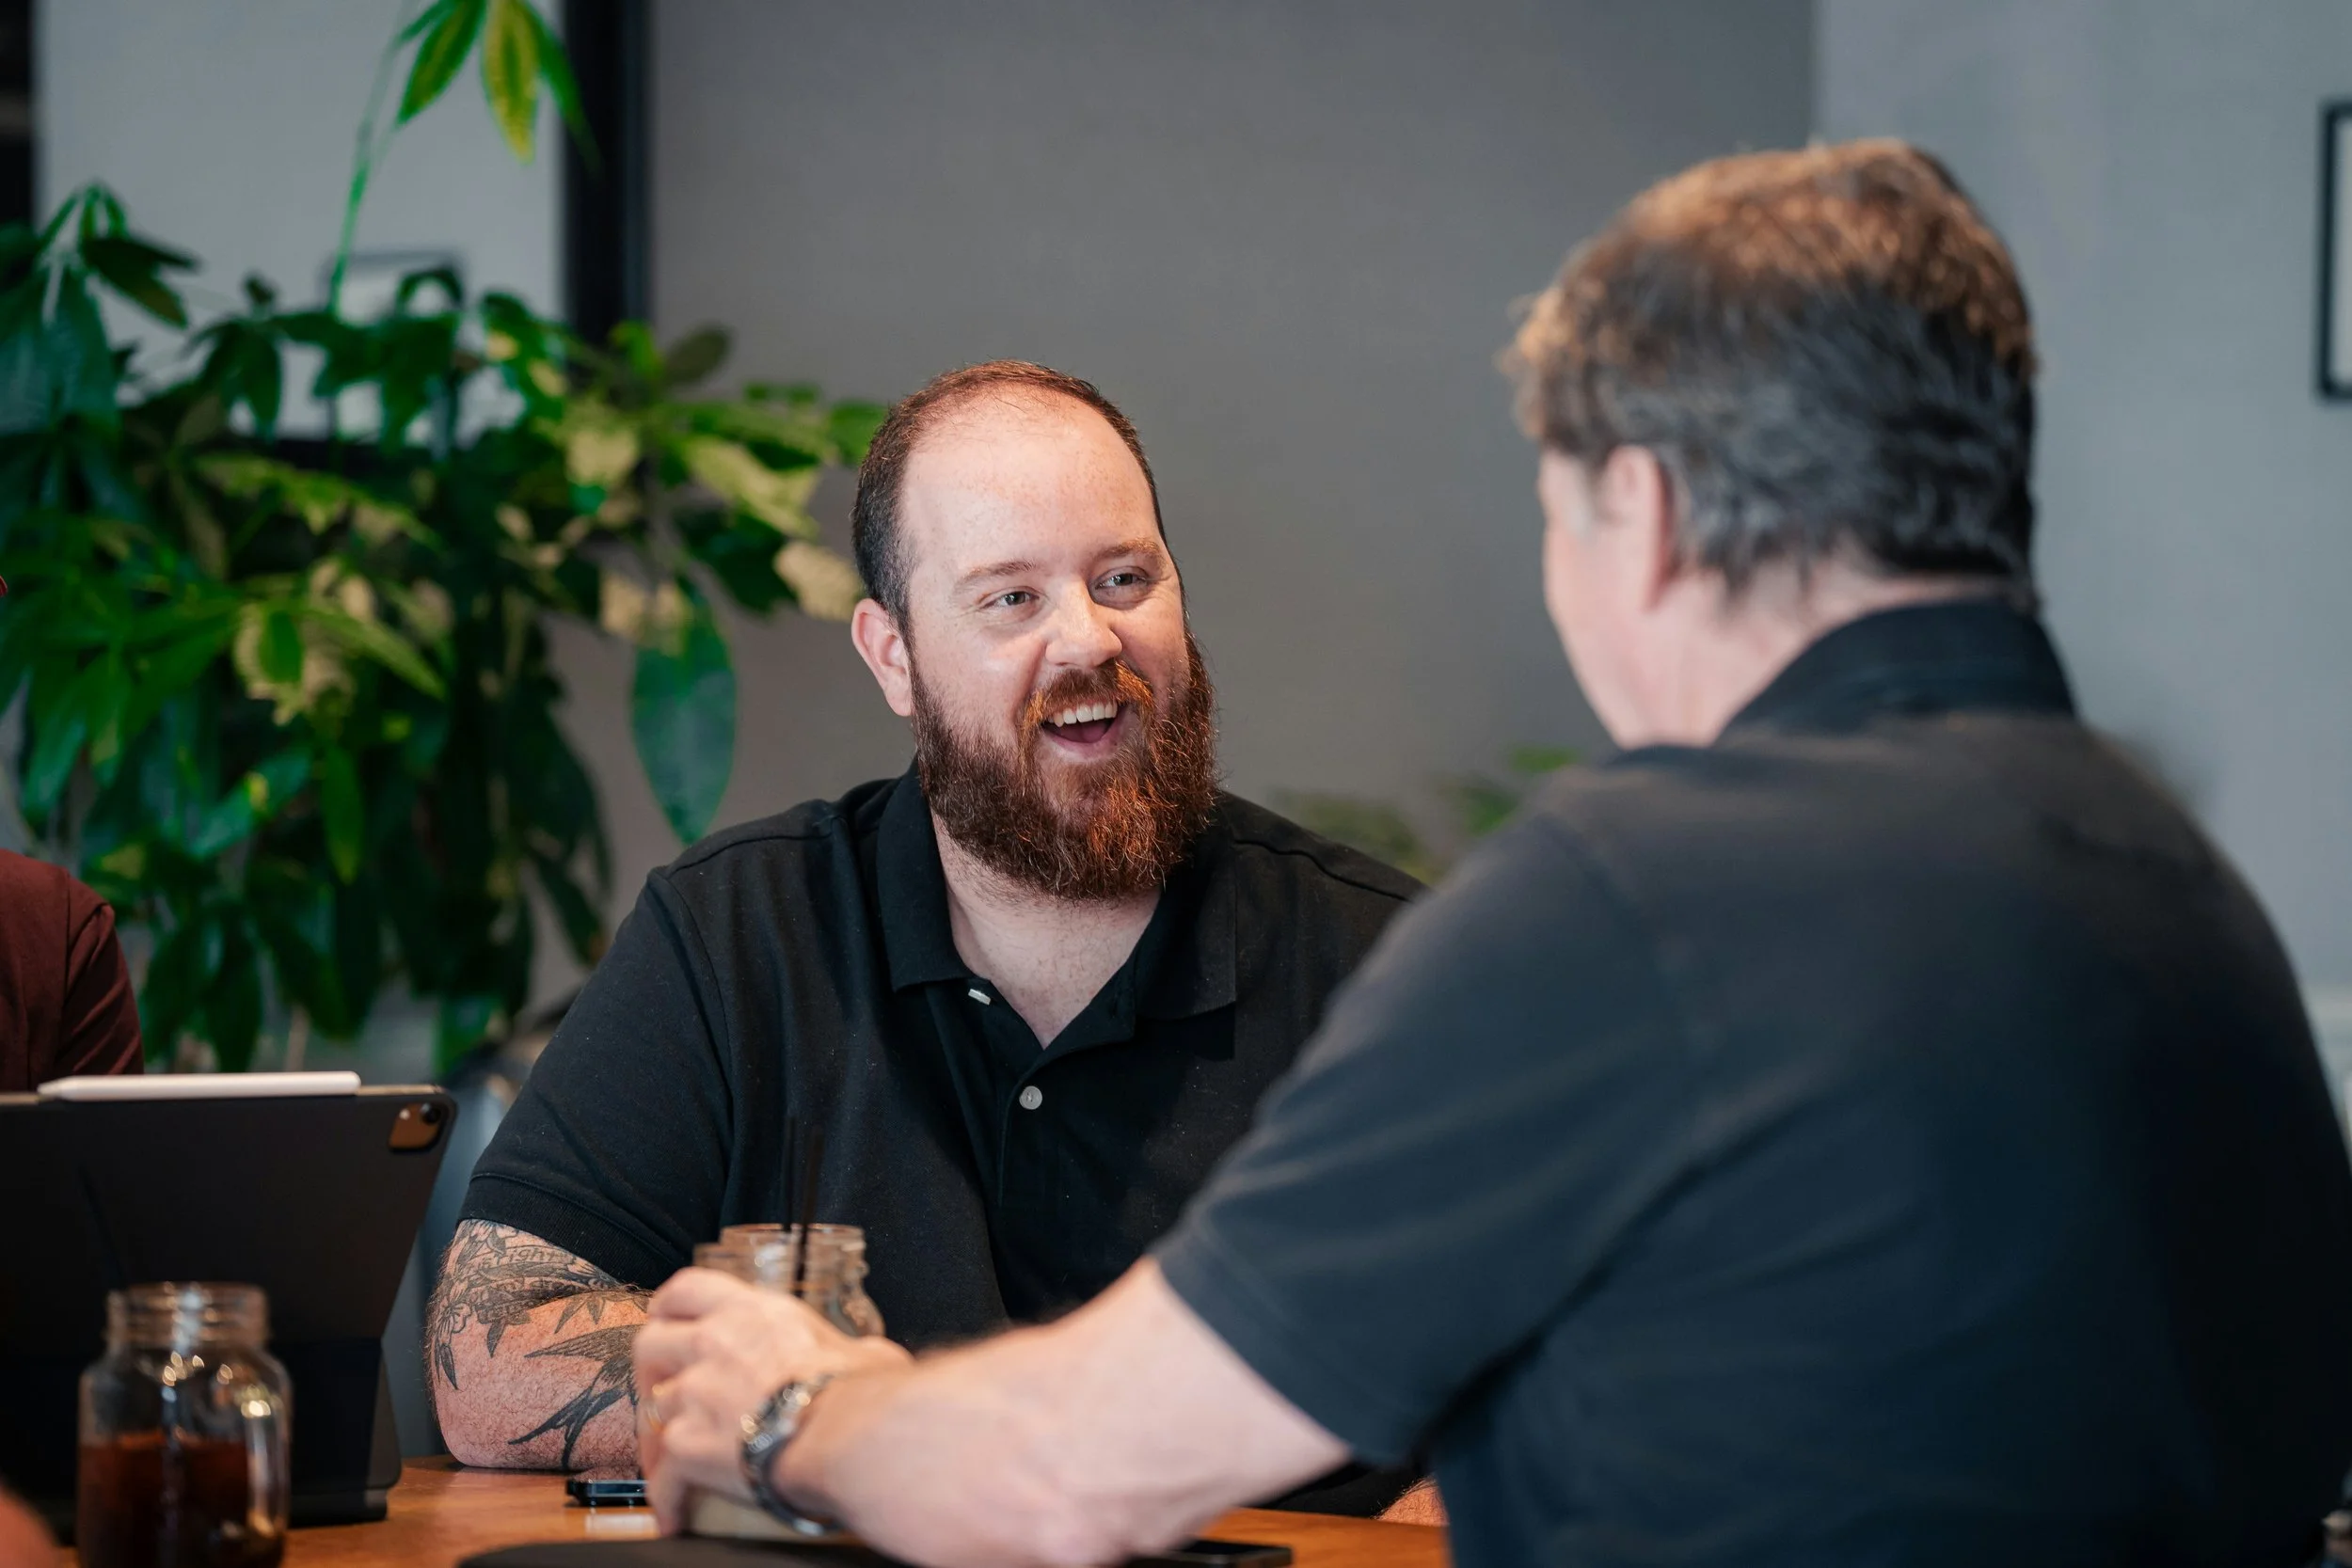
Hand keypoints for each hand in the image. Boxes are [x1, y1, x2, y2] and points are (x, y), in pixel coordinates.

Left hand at [632, 1268, 909, 1533]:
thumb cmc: (860, 1393)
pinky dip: (666, 1495)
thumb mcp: (864, 1350)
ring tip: (674, 1458)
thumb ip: (848, 1349)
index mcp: (754, 1313)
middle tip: (662, 1387)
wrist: (846, 1436)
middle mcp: (715, 1344)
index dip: (669, 1306)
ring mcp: (694, 1393)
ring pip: (654, 1409)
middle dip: (651, 1368)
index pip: (688, 1289)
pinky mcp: (686, 1444)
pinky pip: (662, 1474)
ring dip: (663, 1432)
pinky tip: (673, 1514)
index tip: (666, 1319)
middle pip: (651, 1343)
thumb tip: (867, 1356)